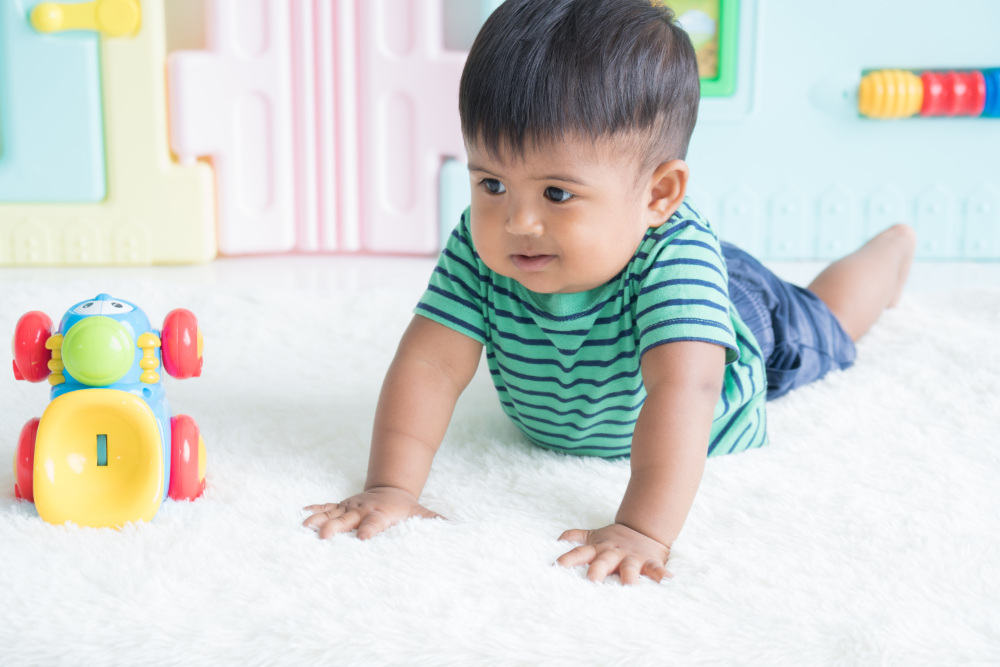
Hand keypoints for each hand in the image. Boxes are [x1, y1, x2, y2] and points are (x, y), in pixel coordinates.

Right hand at [302, 486, 442, 539]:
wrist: (391, 489)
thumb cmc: (406, 508)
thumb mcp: (421, 514)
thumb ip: (435, 522)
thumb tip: (457, 528)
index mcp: (381, 514)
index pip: (375, 523)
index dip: (370, 530)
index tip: (362, 538)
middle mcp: (362, 510)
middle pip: (348, 519)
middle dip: (336, 527)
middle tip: (324, 537)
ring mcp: (350, 508)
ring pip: (332, 513)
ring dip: (319, 520)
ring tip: (304, 527)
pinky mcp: (341, 507)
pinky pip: (326, 508)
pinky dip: (314, 511)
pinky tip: (300, 515)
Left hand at [556, 523, 671, 584]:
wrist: (643, 529)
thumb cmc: (614, 539)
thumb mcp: (594, 536)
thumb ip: (576, 536)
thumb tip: (557, 539)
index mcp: (598, 548)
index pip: (579, 553)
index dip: (567, 560)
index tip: (556, 568)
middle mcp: (612, 553)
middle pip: (602, 562)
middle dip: (597, 572)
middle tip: (591, 583)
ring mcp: (631, 557)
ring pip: (628, 567)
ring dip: (629, 576)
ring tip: (629, 586)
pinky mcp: (649, 561)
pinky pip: (655, 568)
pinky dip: (661, 574)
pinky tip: (666, 581)